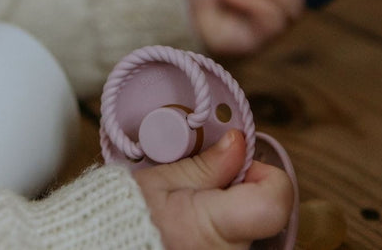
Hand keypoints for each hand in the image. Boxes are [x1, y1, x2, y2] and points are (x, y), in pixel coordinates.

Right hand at [134, 130, 293, 248]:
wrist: (106, 246)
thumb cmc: (124, 217)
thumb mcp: (161, 180)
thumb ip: (208, 165)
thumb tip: (239, 142)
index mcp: (216, 227)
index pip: (275, 201)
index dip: (266, 174)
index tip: (241, 162)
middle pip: (265, 212)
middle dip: (244, 189)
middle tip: (210, 182)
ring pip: (253, 228)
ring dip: (233, 208)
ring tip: (197, 203)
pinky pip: (238, 241)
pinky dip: (225, 227)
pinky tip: (198, 221)